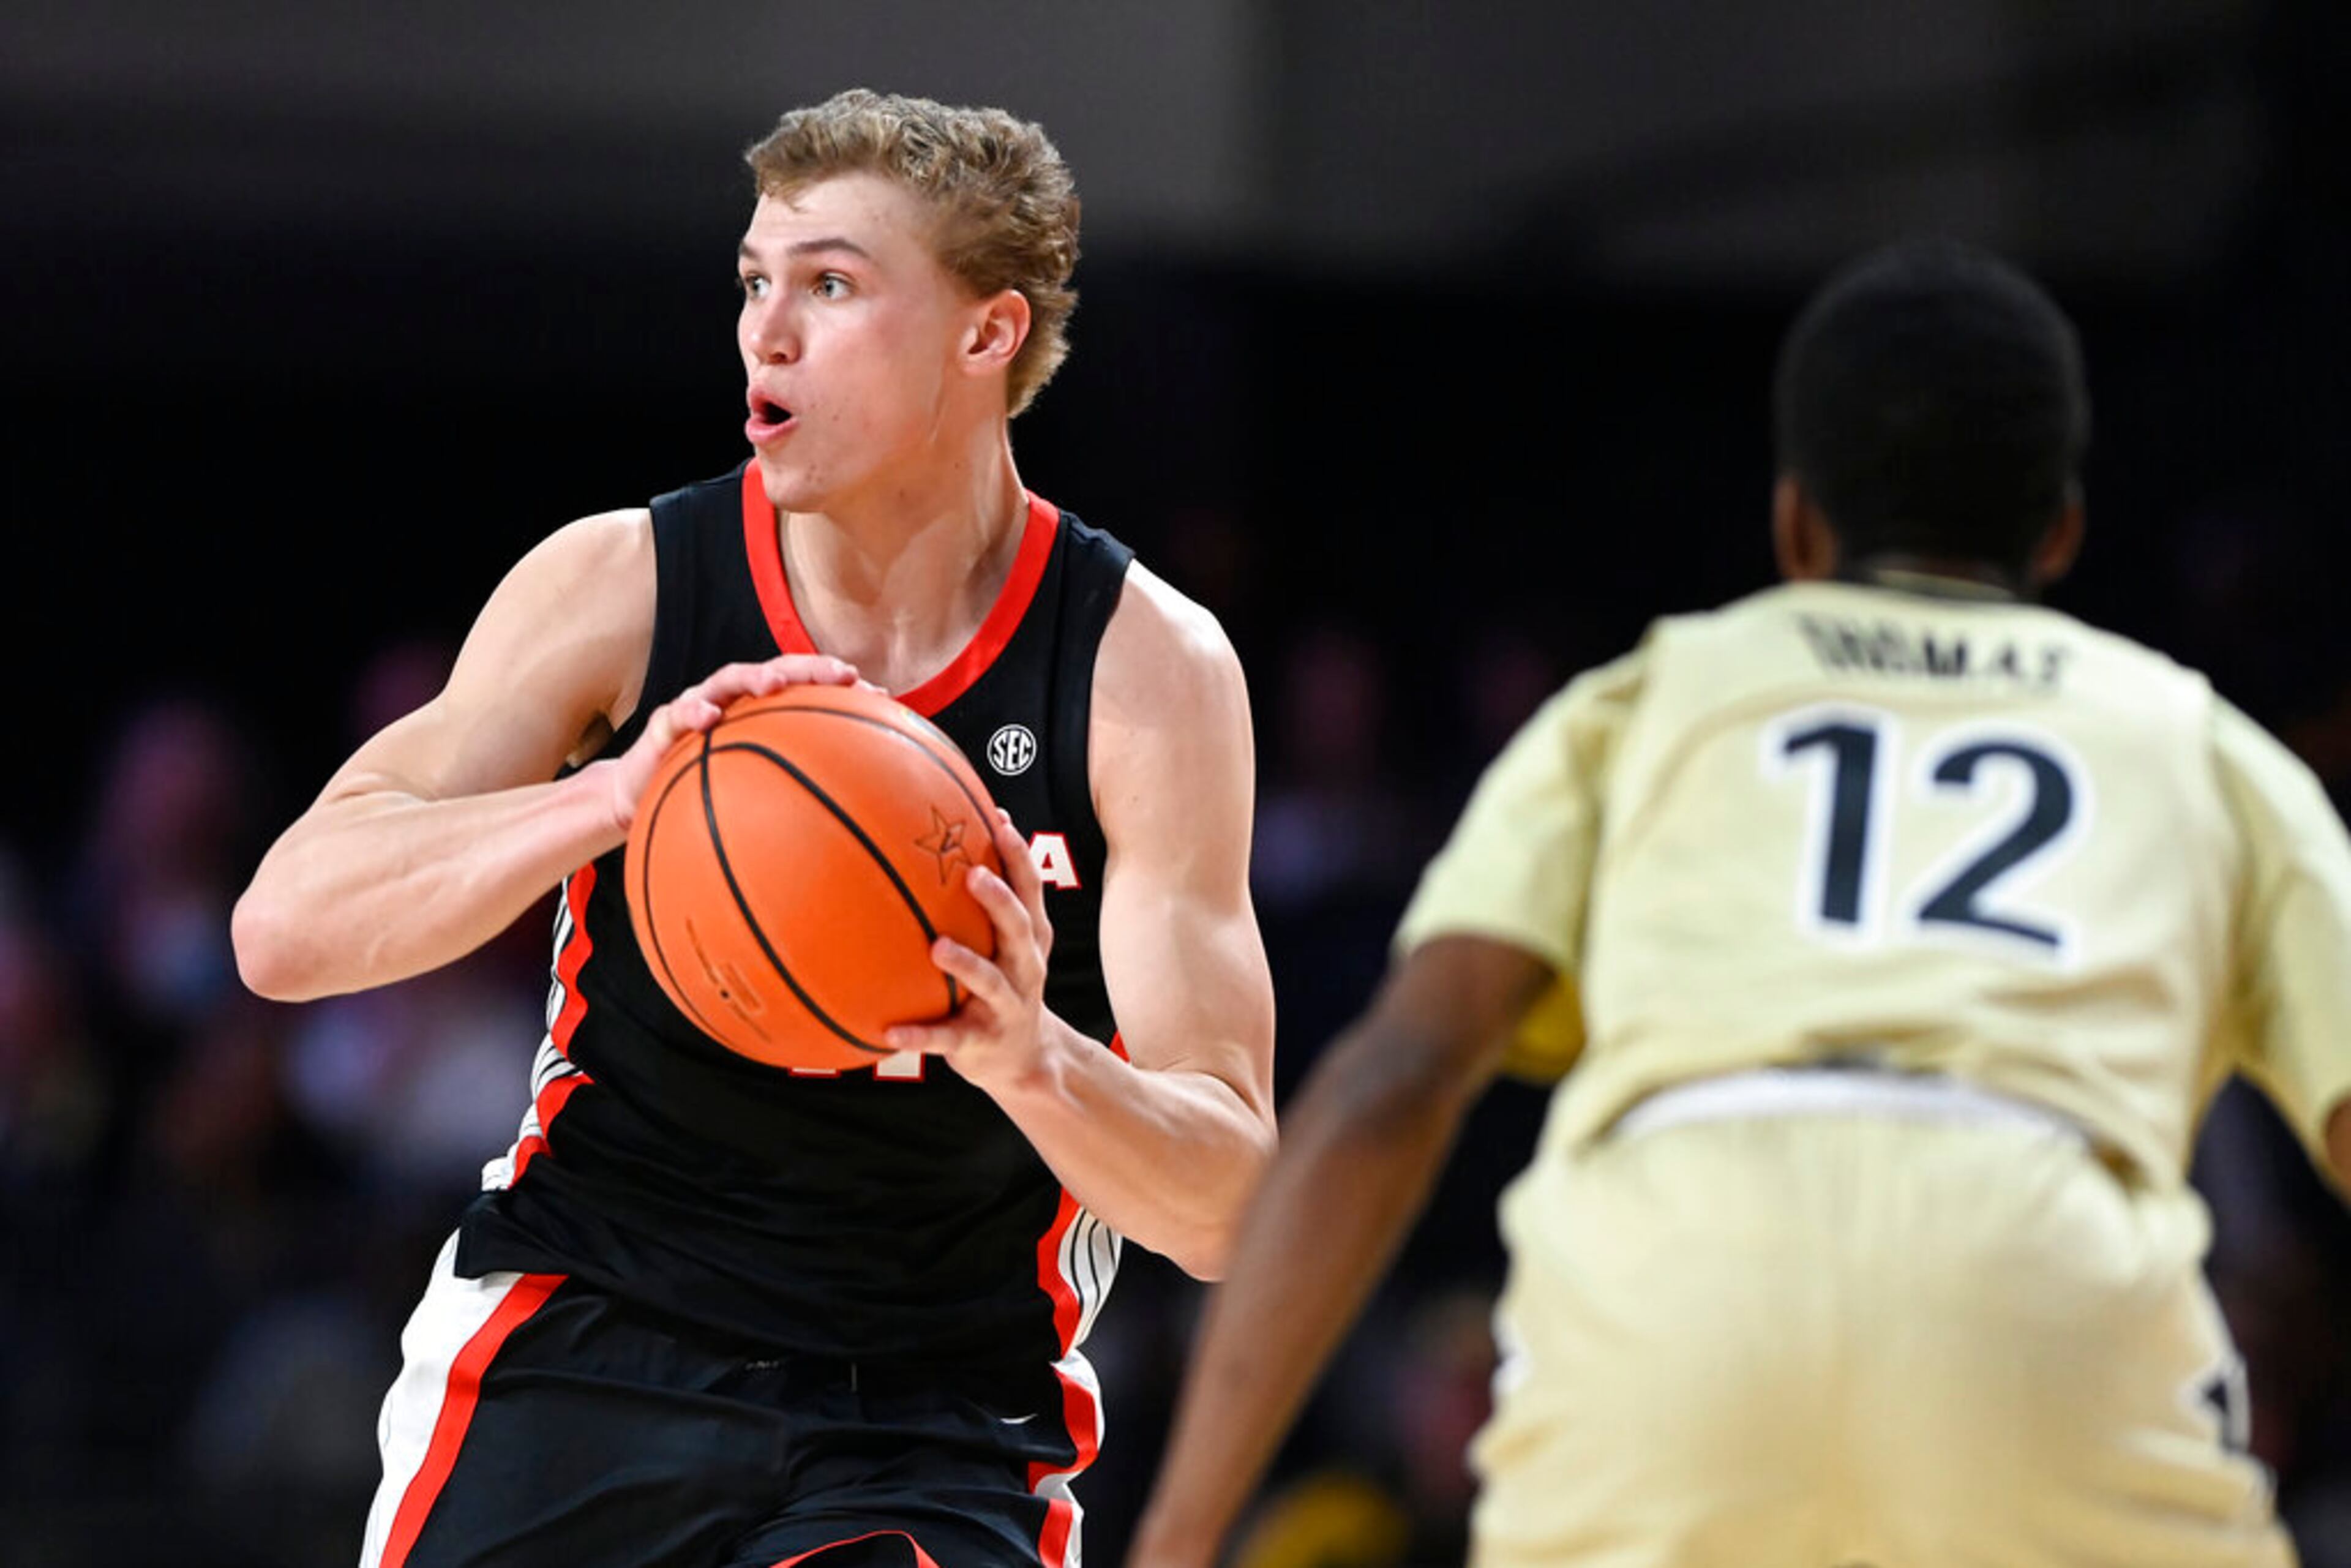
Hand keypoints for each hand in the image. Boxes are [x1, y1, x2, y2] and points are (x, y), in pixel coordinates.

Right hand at [595, 654, 863, 832]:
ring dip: (754, 677)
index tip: (880, 695)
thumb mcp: (756, 798)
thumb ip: (796, 797)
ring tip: (775, 682)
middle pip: (778, 672)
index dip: (841, 689)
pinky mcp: (665, 723)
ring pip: (729, 679)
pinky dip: (694, 711)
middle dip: (811, 667)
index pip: (808, 690)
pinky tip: (707, 718)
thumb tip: (856, 828)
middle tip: (843, 673)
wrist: (644, 800)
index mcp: (763, 713)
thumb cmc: (708, 795)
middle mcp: (735, 701)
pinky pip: (678, 713)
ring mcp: (700, 705)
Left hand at [885, 810, 1053, 1090]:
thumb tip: (949, 833)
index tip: (1002, 824)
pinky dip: (920, 1035)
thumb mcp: (1006, 945)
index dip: (1019, 857)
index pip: (1030, 890)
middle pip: (1018, 928)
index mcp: (1029, 939)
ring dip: (966, 963)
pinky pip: (947, 1037)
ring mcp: (1005, 1006)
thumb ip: (989, 901)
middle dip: (999, 901)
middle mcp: (1025, 968)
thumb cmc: (1004, 983)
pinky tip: (890, 1032)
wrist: (1024, 1058)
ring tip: (938, 947)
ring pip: (989, 981)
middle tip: (973, 874)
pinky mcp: (980, 1041)